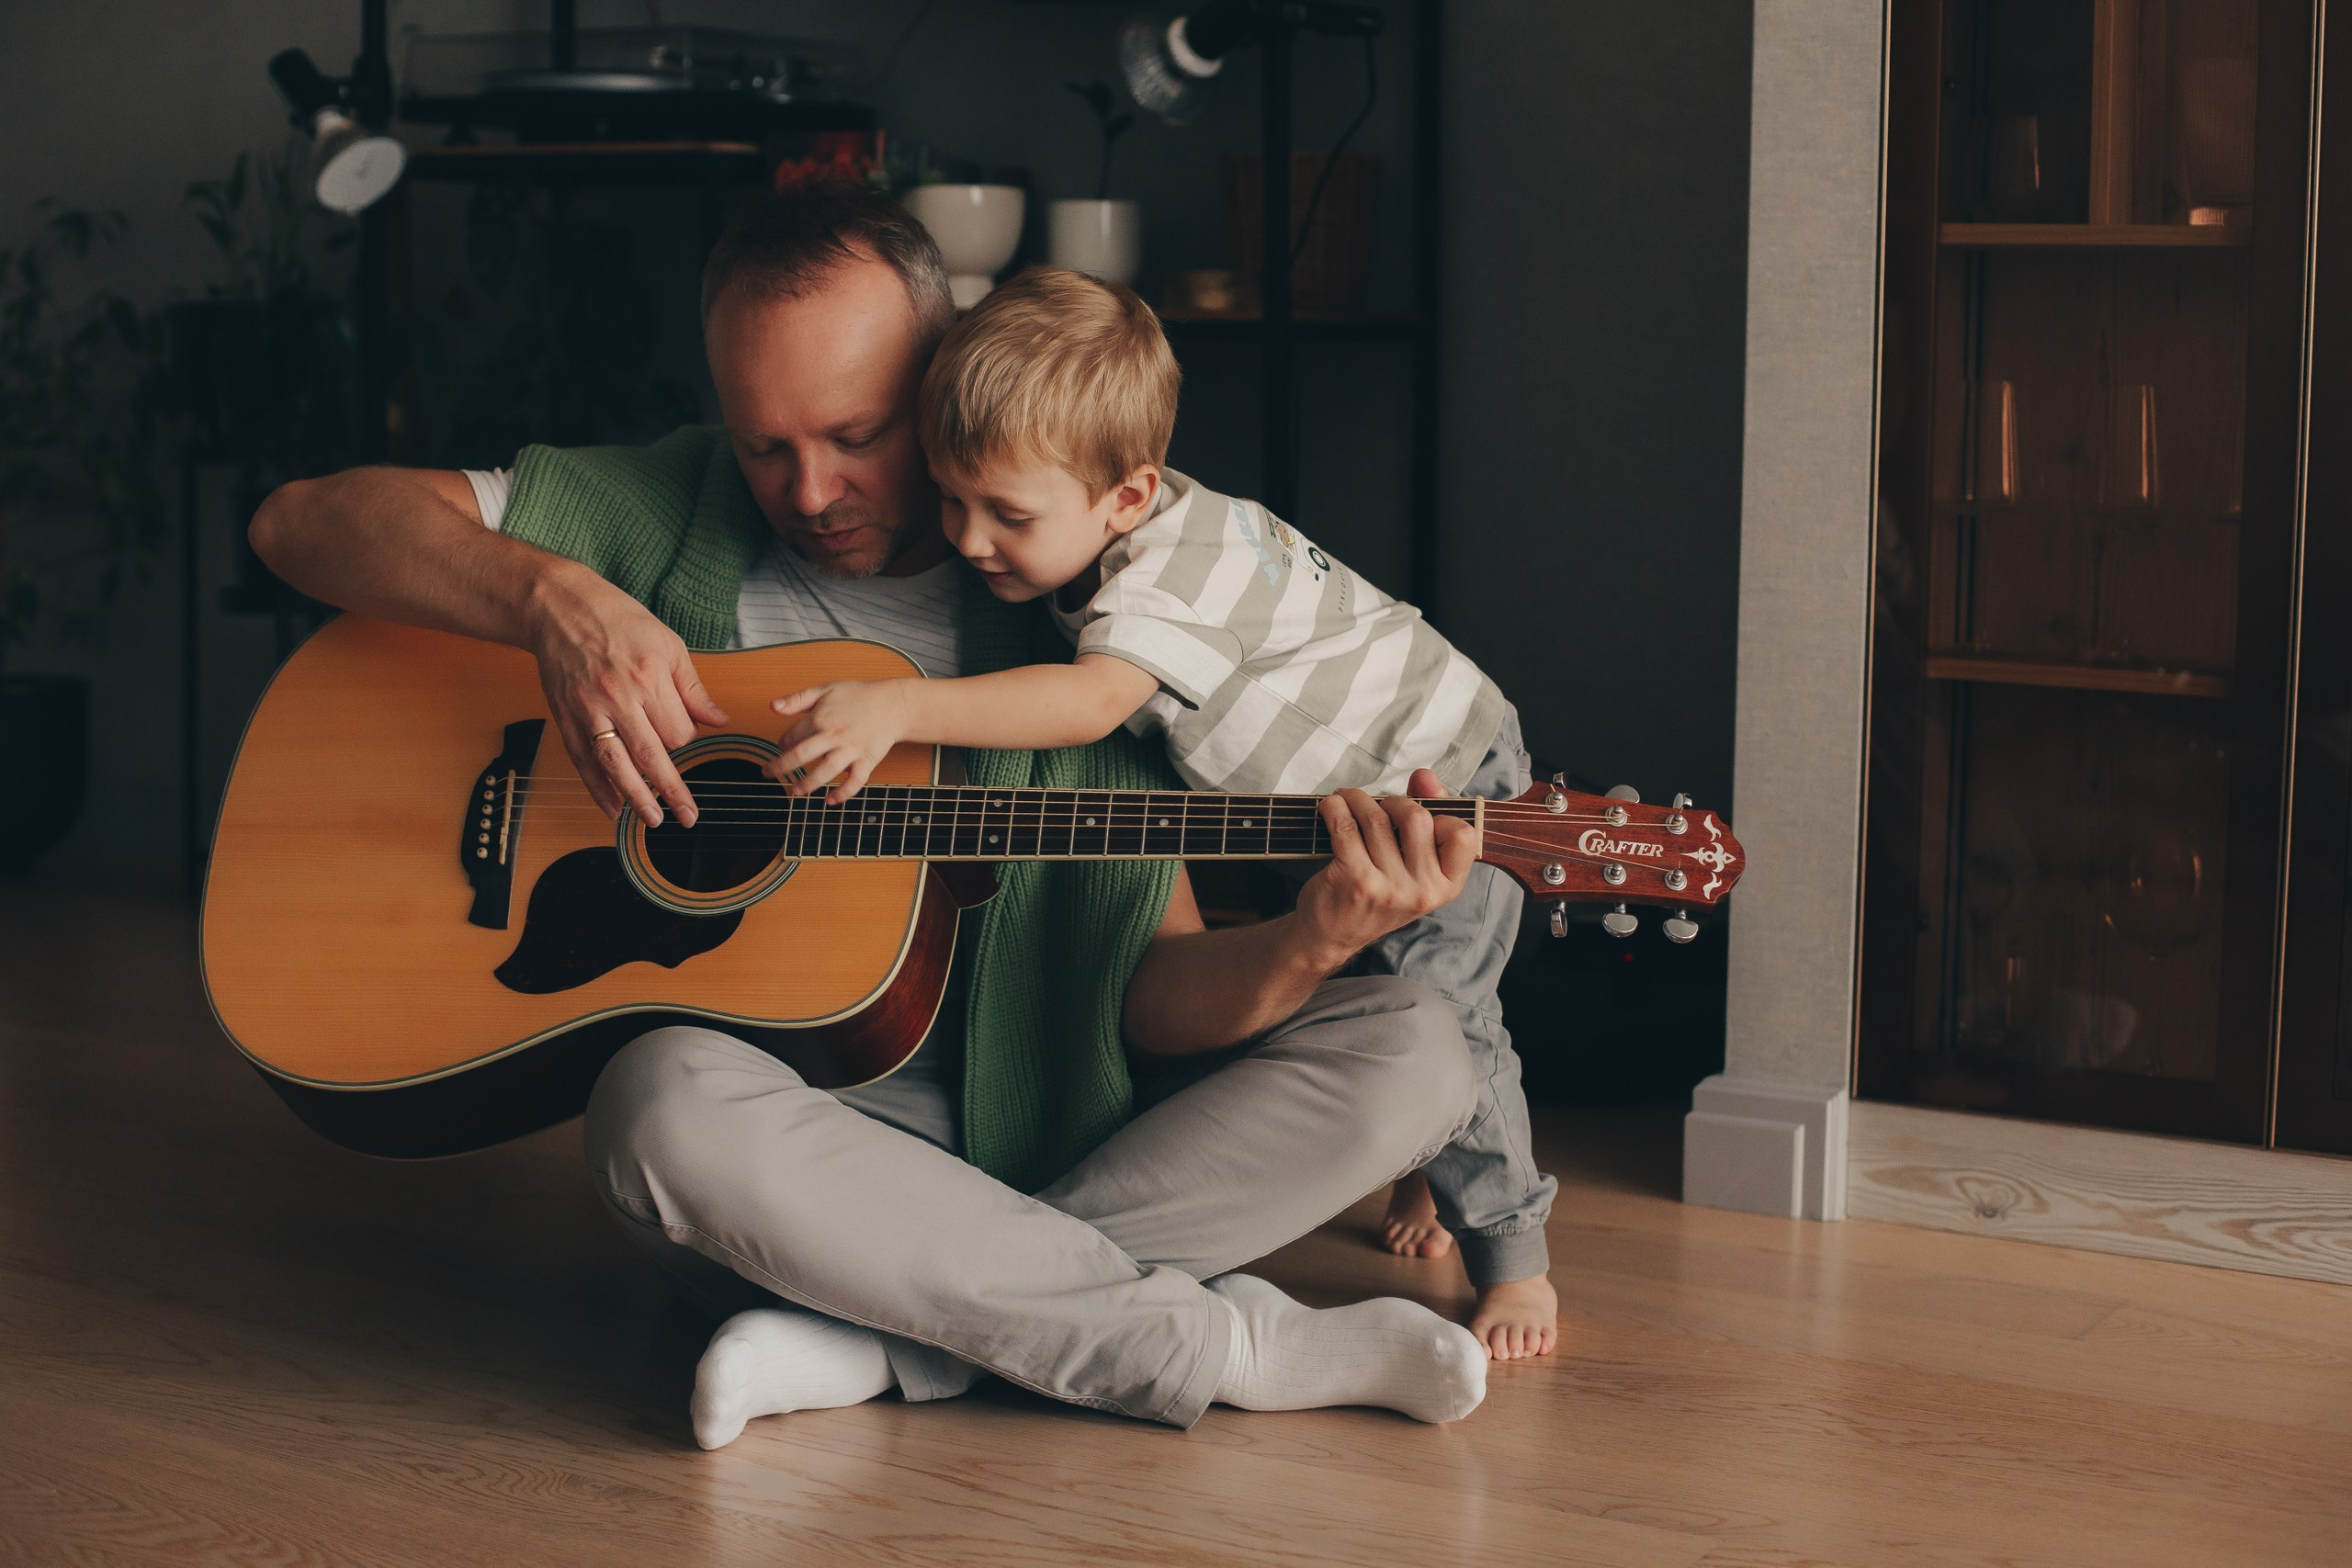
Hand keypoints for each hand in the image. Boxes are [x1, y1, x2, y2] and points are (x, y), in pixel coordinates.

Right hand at [526, 565, 727, 826]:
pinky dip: (597, 788)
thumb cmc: (619, 621)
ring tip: (653, 820)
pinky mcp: (566, 717)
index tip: (683, 734)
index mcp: (650, 677)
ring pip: (616, 764)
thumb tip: (719, 720)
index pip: (678, 730)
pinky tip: (612, 808)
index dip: (686, 739)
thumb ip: (692, 688)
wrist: (559, 608)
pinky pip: (583, 760)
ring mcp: (589, 709)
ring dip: (636, 798)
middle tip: (688, 817)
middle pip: (651, 755)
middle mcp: (619, 696)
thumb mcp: (668, 644)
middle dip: (672, 790)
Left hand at [765, 679, 916, 802]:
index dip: (782, 742)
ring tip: (794, 792)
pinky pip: (856, 780)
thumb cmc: (859, 696)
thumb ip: (797, 699)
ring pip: (826, 770)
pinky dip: (844, 793)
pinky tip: (830, 801)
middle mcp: (834, 735)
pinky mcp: (867, 760)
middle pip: (803, 755)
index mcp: (821, 718)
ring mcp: (851, 749)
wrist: (893, 704)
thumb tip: (773, 707)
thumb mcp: (825, 690)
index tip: (782, 747)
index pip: (793, 735)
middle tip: (768, 773)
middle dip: (782, 767)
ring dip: (808, 784)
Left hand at [1292, 768, 1479, 965]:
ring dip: (1357, 799)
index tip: (1419, 812)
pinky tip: (1332, 807)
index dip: (1442, 815)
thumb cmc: (1377, 892)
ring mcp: (1389, 889)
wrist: (1332, 934)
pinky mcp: (1356, 882)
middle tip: (1376, 806)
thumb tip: (1425, 776)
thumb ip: (1427, 817)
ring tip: (1347, 800)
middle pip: (1417, 817)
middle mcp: (1423, 891)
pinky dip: (1335, 807)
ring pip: (1377, 818)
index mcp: (1447, 886)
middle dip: (1392, 801)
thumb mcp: (1413, 865)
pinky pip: (1346, 826)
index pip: (1464, 835)